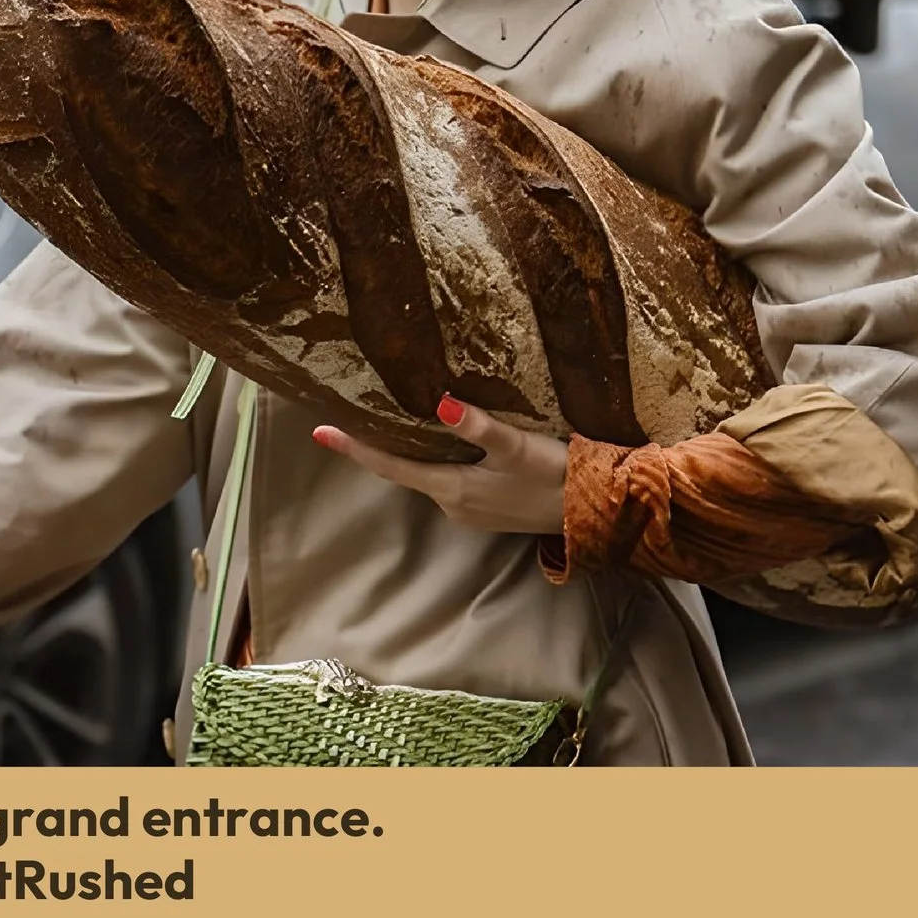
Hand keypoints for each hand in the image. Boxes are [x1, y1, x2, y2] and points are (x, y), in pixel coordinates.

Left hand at [311, 394, 569, 534]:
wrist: (597, 514)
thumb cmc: (558, 477)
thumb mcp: (517, 447)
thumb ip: (478, 426)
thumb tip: (441, 403)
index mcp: (452, 490)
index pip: (390, 467)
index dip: (355, 448)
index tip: (320, 431)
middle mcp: (454, 506)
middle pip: (406, 470)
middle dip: (381, 445)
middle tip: (354, 413)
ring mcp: (471, 511)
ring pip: (430, 474)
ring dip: (415, 452)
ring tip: (394, 418)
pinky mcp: (489, 509)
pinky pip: (453, 480)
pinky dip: (442, 460)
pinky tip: (445, 440)